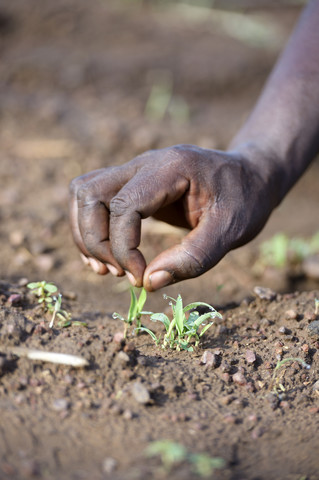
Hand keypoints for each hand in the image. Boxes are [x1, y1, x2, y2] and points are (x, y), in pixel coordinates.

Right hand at [69, 144, 274, 290]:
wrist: (250, 175)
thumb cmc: (245, 200)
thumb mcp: (231, 231)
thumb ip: (193, 258)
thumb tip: (149, 283)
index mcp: (172, 168)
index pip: (125, 204)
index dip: (124, 248)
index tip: (140, 277)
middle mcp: (146, 163)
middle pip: (90, 192)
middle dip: (95, 240)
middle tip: (120, 272)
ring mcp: (136, 170)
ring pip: (84, 191)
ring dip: (86, 233)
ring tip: (108, 268)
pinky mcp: (134, 184)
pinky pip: (94, 198)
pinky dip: (91, 228)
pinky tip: (109, 256)